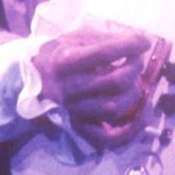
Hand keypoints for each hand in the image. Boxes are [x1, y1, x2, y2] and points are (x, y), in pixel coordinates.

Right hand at [31, 27, 153, 149]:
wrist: (31, 79)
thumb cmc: (57, 54)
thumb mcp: (74, 37)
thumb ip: (103, 38)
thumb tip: (137, 42)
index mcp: (64, 61)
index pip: (103, 53)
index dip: (129, 45)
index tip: (144, 41)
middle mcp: (68, 88)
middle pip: (114, 81)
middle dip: (134, 68)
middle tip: (138, 61)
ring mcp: (74, 111)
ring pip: (114, 107)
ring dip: (134, 93)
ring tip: (135, 82)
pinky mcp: (79, 127)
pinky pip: (108, 137)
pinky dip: (131, 130)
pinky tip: (142, 114)